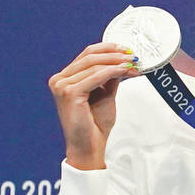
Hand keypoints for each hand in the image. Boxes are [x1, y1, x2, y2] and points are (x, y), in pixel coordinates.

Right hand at [49, 42, 138, 169]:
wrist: (89, 145)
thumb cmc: (94, 123)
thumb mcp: (105, 94)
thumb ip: (110, 77)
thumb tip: (123, 61)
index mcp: (65, 78)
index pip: (87, 55)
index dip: (108, 49)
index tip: (127, 50)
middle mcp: (59, 79)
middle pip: (90, 56)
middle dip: (115, 54)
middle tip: (134, 55)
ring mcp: (62, 85)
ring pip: (94, 65)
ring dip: (118, 63)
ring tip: (134, 64)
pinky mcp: (69, 93)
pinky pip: (96, 77)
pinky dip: (113, 71)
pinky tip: (126, 70)